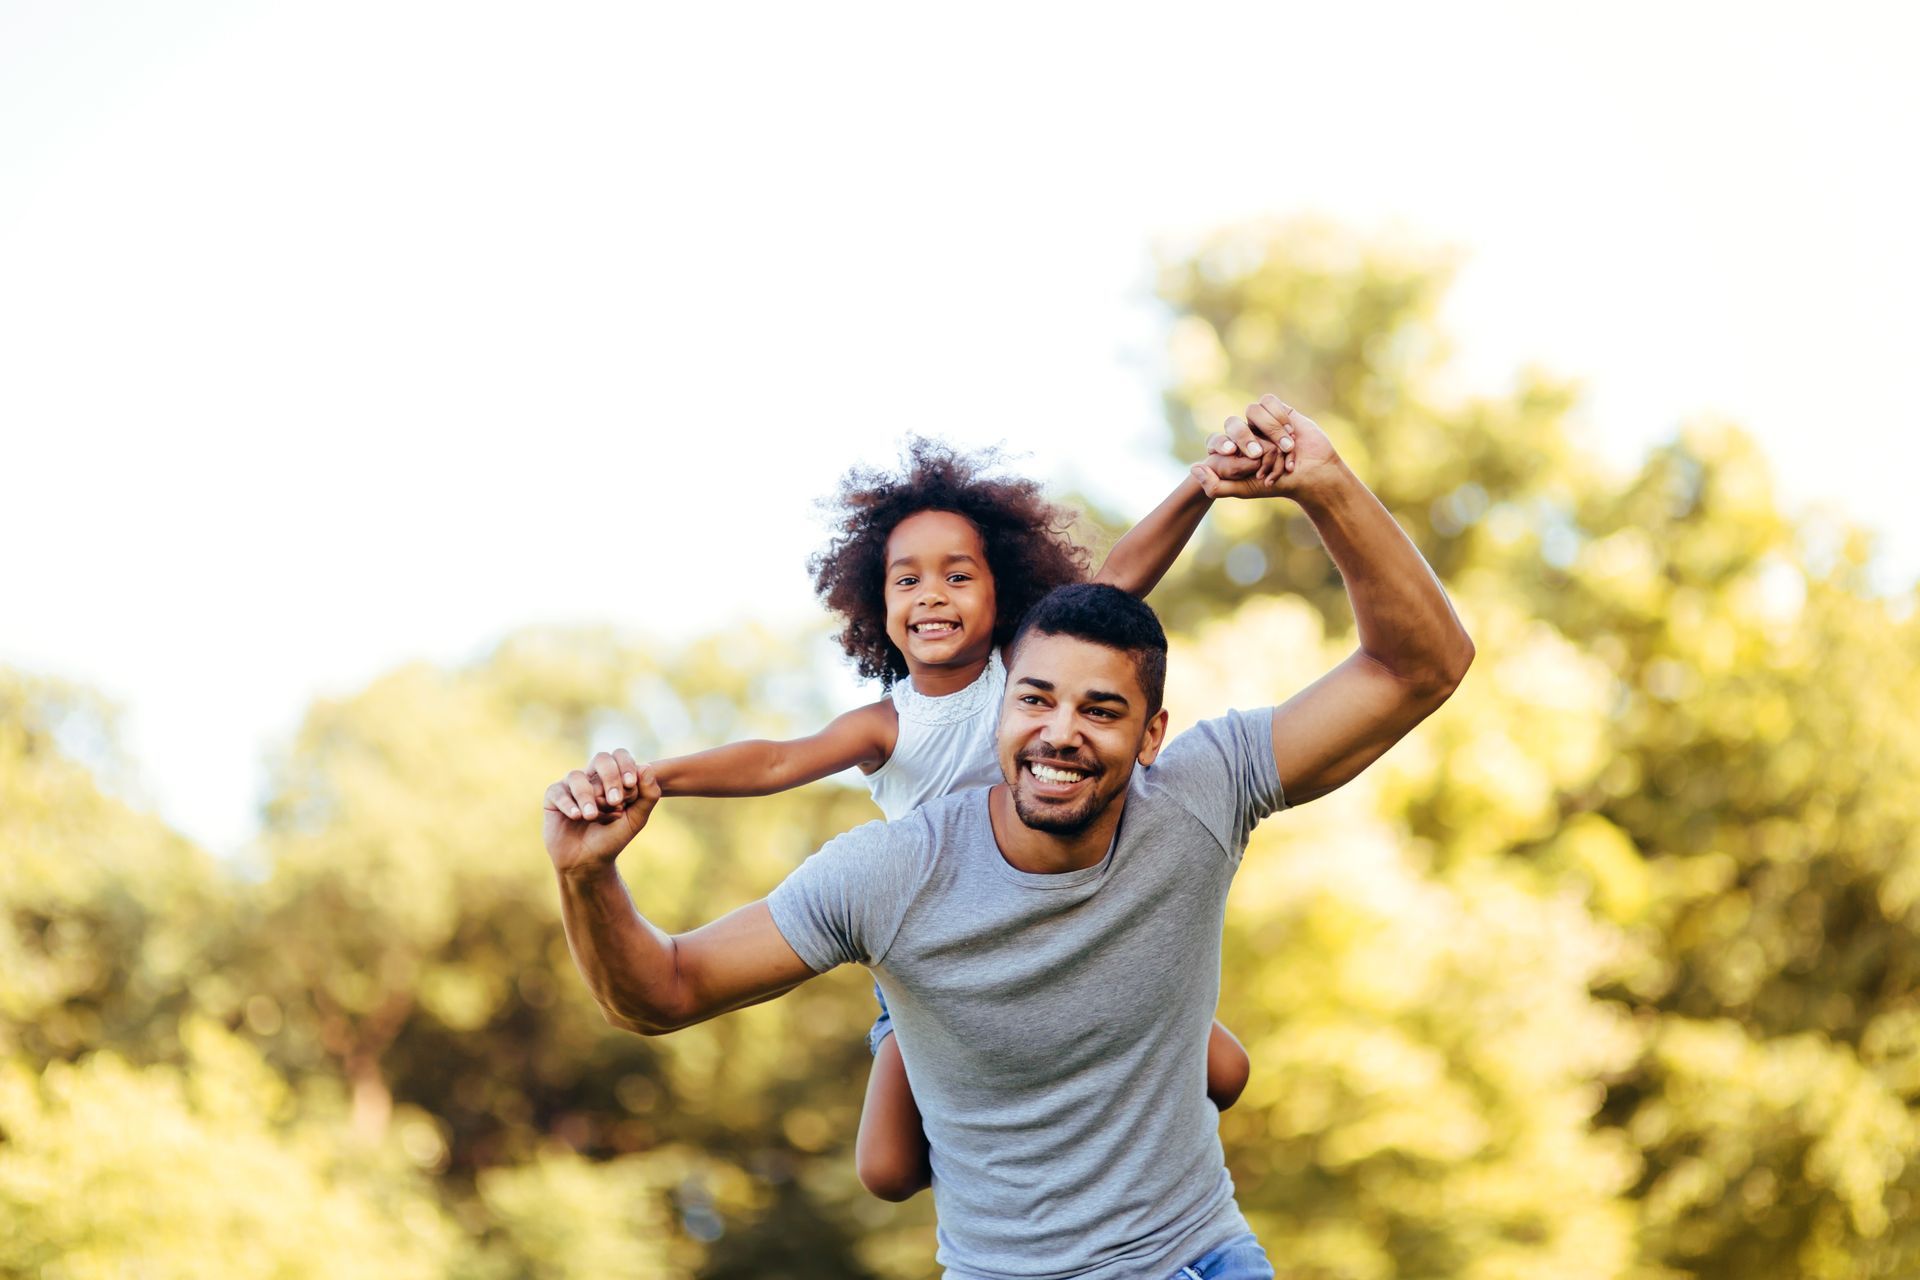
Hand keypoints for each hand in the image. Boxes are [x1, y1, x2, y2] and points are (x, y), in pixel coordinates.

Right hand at [543, 748, 659, 876]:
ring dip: (588, 796)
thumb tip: (646, 767)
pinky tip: (576, 816)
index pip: (620, 757)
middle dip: (611, 778)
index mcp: (613, 778)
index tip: (630, 785)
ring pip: (578, 776)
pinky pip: (558, 792)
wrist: (589, 861)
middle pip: (601, 759)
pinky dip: (568, 804)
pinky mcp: (553, 797)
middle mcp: (592, 777)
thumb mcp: (636, 819)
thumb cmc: (613, 838)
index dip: (626, 766)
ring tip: (592, 817)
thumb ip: (648, 795)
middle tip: (615, 802)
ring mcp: (571, 786)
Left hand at [1191, 395, 1340, 499]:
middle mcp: (1244, 434)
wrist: (1312, 474)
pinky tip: (1291, 435)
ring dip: (1270, 431)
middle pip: (1232, 423)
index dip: (1220, 443)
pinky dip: (1279, 417)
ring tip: (1285, 448)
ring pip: (1252, 411)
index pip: (1215, 441)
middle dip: (1244, 438)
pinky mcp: (1278, 410)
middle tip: (1258, 454)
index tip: (1229, 452)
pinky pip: (1268, 401)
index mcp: (1232, 452)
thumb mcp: (1244, 490)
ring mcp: (1260, 421)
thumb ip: (1216, 486)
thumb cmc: (1278, 485)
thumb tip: (1193, 468)